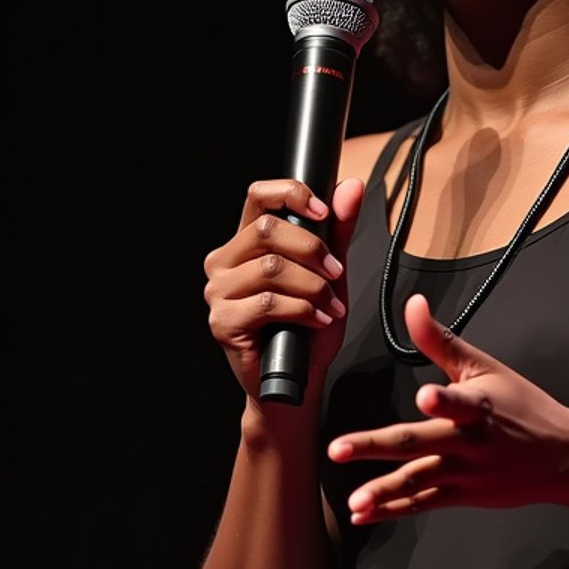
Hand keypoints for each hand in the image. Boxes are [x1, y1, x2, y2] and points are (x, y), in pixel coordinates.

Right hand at [203, 177, 363, 401]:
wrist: (297, 381)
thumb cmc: (308, 328)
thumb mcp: (330, 274)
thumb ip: (337, 231)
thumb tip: (350, 187)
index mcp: (245, 243)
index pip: (258, 196)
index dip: (291, 194)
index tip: (323, 211)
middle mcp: (224, 262)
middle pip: (266, 229)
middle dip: (311, 249)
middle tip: (335, 273)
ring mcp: (218, 292)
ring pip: (271, 267)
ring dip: (312, 286)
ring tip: (329, 304)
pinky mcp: (222, 321)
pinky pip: (267, 302)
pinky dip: (303, 310)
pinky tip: (317, 320)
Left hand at [327, 294, 568, 522]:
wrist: (566, 458)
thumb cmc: (526, 408)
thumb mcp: (486, 368)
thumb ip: (441, 341)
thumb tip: (413, 305)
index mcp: (479, 405)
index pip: (461, 401)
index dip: (444, 400)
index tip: (426, 397)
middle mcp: (470, 441)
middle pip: (418, 444)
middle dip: (376, 446)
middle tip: (339, 449)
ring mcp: (467, 472)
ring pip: (419, 481)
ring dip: (383, 492)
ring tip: (354, 501)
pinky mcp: (465, 494)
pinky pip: (424, 504)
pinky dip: (394, 509)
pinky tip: (364, 513)